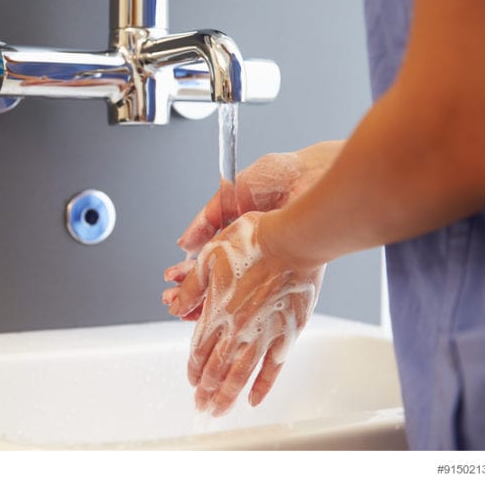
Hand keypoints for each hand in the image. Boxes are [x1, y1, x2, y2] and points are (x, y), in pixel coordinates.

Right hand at [163, 142, 338, 320]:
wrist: (312, 176)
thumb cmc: (279, 175)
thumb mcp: (231, 194)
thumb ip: (207, 219)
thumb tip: (184, 244)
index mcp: (236, 230)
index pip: (206, 258)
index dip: (188, 270)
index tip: (173, 280)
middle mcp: (250, 249)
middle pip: (216, 276)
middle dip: (193, 290)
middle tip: (174, 300)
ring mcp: (267, 261)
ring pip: (233, 288)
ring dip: (209, 300)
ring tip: (188, 310)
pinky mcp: (286, 268)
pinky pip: (260, 293)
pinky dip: (239, 303)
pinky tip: (218, 309)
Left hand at [164, 212, 325, 414]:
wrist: (292, 241)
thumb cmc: (253, 242)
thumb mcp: (208, 257)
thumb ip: (192, 287)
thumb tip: (175, 306)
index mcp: (216, 311)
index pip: (199, 350)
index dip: (193, 368)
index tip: (192, 381)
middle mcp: (237, 329)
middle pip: (216, 369)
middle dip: (206, 391)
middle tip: (201, 406)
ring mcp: (263, 334)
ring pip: (240, 375)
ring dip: (227, 396)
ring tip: (219, 412)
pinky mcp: (287, 334)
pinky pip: (272, 368)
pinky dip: (262, 386)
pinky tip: (254, 399)